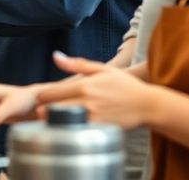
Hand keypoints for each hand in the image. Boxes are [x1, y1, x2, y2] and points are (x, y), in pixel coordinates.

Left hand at [36, 51, 155, 128]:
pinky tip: (70, 128)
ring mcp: (92, 117)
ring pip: (62, 123)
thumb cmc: (124, 86)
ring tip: (55, 121)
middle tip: (44, 112)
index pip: (49, 93)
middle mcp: (86, 101)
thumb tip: (55, 56)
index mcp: (83, 85)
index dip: (42, 97)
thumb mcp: (101, 69)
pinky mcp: (99, 129)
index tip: (42, 99)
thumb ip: (75, 64)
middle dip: (44, 111)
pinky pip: (77, 132)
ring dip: (55, 122)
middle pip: (52, 109)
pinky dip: (70, 130)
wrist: (147, 105)